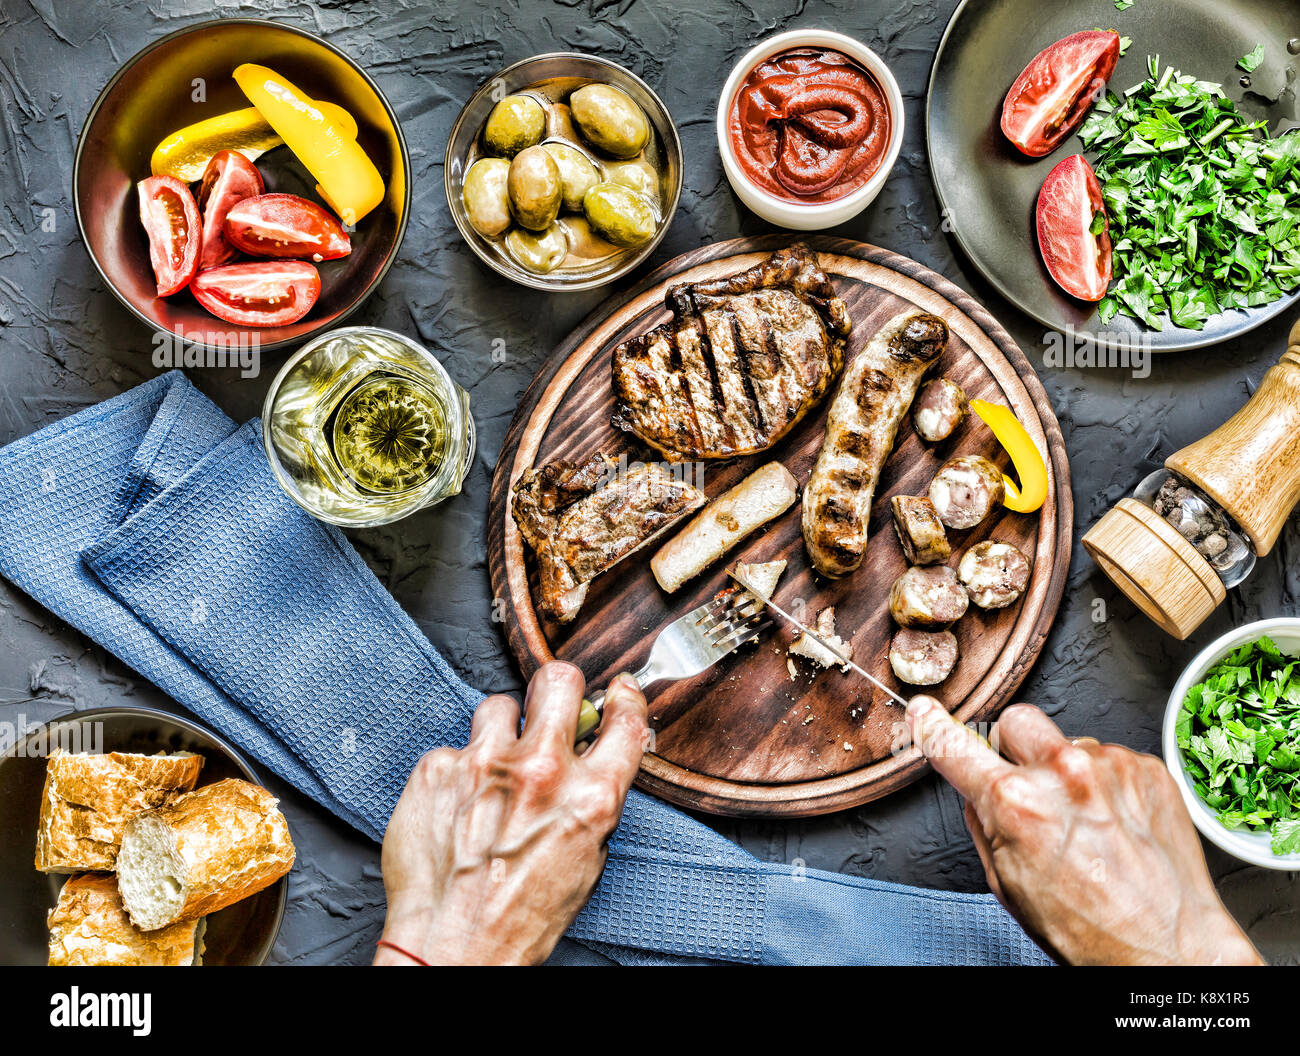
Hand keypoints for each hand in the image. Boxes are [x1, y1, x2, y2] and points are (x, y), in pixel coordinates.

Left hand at [375, 662, 648, 964]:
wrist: (451, 946)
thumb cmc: (520, 916)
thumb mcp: (585, 859)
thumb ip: (592, 802)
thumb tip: (592, 761)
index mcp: (589, 798)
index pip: (625, 720)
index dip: (624, 698)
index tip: (616, 692)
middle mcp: (541, 772)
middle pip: (558, 681)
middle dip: (558, 688)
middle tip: (549, 706)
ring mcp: (484, 764)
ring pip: (498, 706)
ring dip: (500, 731)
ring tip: (492, 768)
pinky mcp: (437, 768)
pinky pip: (453, 747)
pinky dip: (457, 771)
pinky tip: (456, 804)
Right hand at [906, 695, 1262, 965]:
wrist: (1168, 947)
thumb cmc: (1090, 930)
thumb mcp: (1006, 883)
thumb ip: (983, 822)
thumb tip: (972, 786)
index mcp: (1016, 803)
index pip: (955, 745)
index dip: (932, 727)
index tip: (924, 712)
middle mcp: (1064, 773)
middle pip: (1016, 721)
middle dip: (1012, 747)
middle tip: (1028, 787)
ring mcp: (1110, 765)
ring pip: (1068, 742)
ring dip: (1067, 772)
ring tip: (1088, 825)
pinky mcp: (1147, 767)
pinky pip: (1109, 758)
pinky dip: (1106, 785)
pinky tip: (1115, 824)